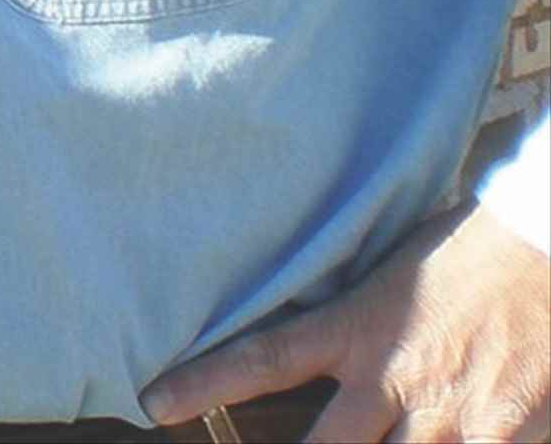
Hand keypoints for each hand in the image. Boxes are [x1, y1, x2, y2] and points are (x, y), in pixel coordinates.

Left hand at [139, 203, 550, 442]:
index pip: (265, 356)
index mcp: (360, 327)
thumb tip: (316, 341)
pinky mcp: (504, 436)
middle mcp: (393, 378)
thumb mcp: (394, 273)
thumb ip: (354, 318)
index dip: (205, 382)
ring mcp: (448, 413)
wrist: (545, 242)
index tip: (155, 402)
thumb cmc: (473, 250)